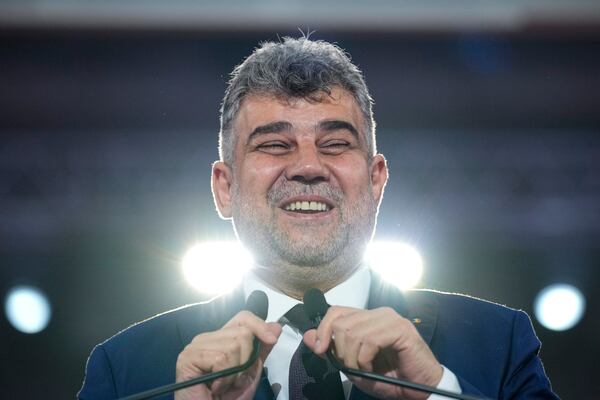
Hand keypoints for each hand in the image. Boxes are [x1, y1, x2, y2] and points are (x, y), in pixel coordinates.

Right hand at [175, 310, 281, 399]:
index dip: (259, 326)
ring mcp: (196, 346)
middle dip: (247, 360)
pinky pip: (221, 359)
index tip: (272, 340)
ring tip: (224, 385)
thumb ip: (261, 350)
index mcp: (220, 339)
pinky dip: (225, 378)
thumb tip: (275, 326)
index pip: (243, 318)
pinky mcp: (188, 358)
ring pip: (234, 346)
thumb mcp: (250, 372)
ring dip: (235, 373)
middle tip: (235, 380)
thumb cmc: (227, 398)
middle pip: (243, 333)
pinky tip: (216, 387)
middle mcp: (206, 338)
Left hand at [303, 306, 442, 399]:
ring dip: (352, 358)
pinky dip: (364, 359)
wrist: (419, 390)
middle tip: (350, 367)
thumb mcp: (353, 366)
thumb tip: (308, 336)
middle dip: (338, 350)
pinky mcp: (401, 329)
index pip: (336, 311)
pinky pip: (369, 340)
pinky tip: (371, 367)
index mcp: (367, 318)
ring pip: (353, 332)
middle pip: (341, 322)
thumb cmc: (390, 379)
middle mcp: (378, 313)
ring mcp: (390, 319)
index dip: (323, 328)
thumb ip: (331, 350)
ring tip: (362, 370)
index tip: (319, 349)